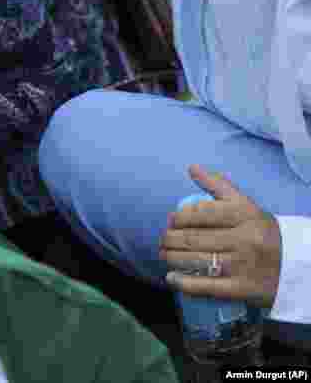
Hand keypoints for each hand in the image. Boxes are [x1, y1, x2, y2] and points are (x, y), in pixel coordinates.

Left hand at [160, 164, 281, 308]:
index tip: (171, 221)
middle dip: (169, 239)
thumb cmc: (262, 232)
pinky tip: (171, 278)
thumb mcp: (246, 205)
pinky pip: (205, 286)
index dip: (178, 217)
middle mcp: (244, 240)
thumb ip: (218, 185)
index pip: (200, 213)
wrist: (295, 266)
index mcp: (244, 216)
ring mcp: (243, 266)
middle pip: (192, 238)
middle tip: (163, 240)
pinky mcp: (242, 289)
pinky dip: (183, 283)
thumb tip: (191, 168)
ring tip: (164, 255)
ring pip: (195, 261)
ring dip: (171, 259)